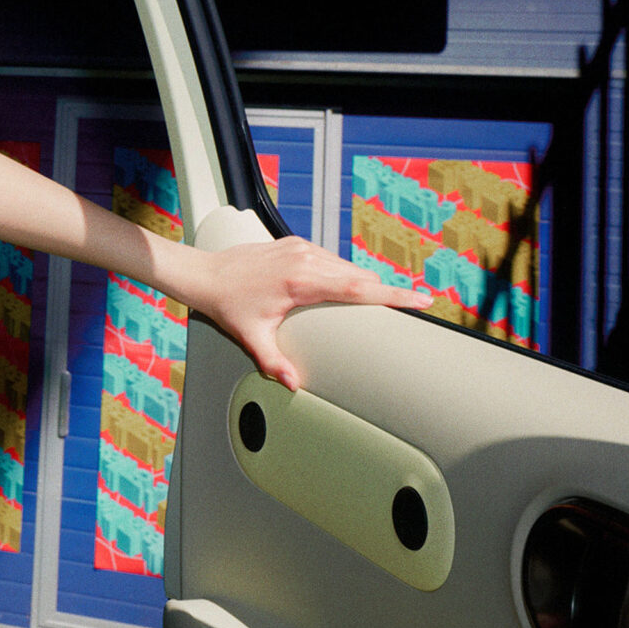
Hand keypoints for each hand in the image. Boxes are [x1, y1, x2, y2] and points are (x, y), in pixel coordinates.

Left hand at [183, 237, 430, 390]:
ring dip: (358, 283)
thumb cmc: (228, 306)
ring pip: (346, 266)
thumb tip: (293, 384)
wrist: (205, 274)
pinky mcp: (295, 243)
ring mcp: (301, 248)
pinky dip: (338, 273)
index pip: (359, 288)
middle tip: (402, 311)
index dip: (394, 294)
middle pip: (359, 277)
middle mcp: (305, 259)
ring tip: (366, 305)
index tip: (423, 299)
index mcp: (301, 281)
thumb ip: (273, 362)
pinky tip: (334, 290)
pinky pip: (330, 258)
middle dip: (380, 293)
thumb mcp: (252, 338)